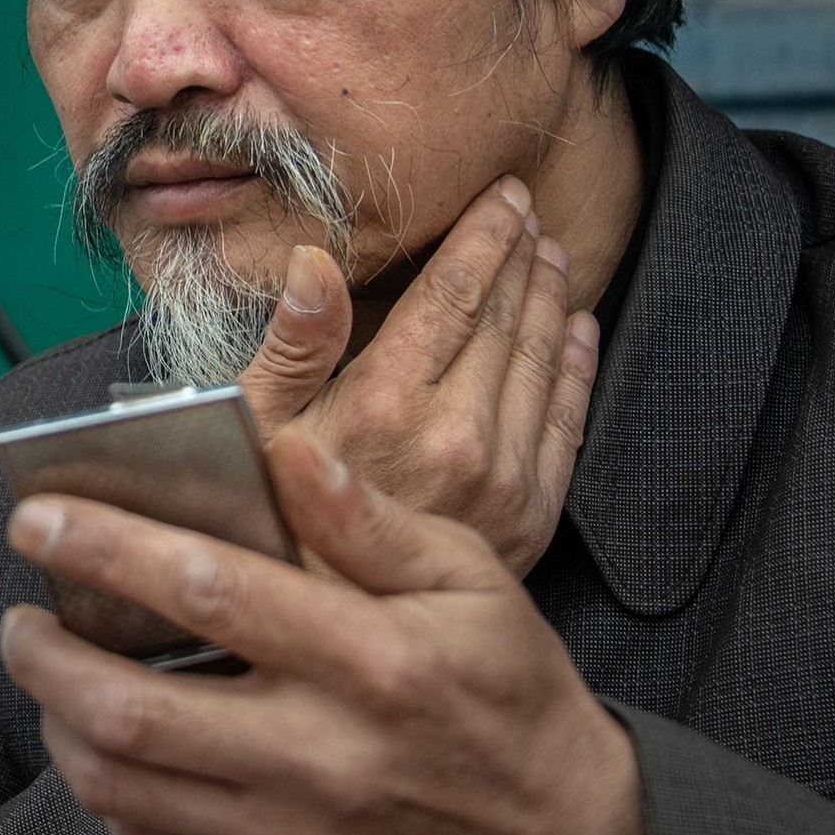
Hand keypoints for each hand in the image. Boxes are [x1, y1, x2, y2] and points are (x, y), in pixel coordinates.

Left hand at [0, 431, 642, 834]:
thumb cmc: (511, 685)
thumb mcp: (471, 575)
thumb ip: (367, 518)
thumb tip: (281, 449)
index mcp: (372, 660)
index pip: (210, 592)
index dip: (108, 548)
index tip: (40, 517)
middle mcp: (324, 755)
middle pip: (136, 711)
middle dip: (47, 656)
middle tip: (20, 613)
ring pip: (126, 790)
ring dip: (59, 725)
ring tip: (49, 673)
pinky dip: (104, 793)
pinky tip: (103, 745)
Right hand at [241, 179, 599, 575]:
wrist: (329, 639)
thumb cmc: (270, 526)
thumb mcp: (257, 429)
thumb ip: (294, 343)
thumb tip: (313, 259)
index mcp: (385, 404)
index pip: (454, 294)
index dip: (484, 235)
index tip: (504, 195)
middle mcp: (456, 437)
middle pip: (504, 318)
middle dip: (520, 255)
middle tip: (531, 212)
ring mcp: (503, 481)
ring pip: (541, 361)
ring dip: (551, 298)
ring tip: (551, 256)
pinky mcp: (532, 518)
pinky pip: (569, 421)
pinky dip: (576, 366)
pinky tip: (577, 330)